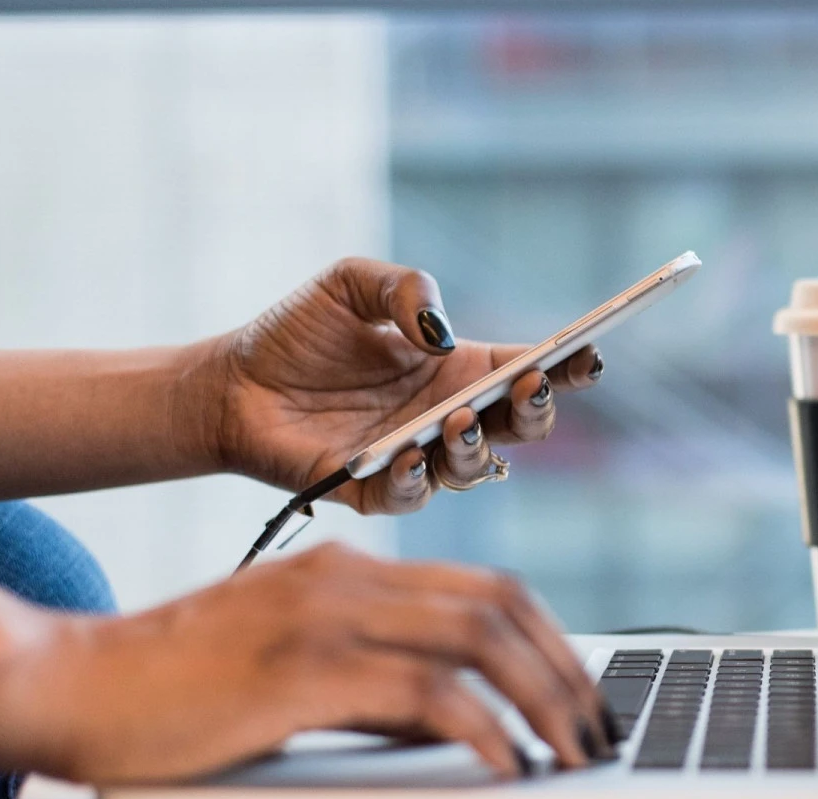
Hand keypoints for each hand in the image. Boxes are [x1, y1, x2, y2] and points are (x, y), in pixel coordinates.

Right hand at [17, 543, 612, 783]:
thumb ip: (375, 682)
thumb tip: (456, 721)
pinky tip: (506, 762)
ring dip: (542, 699)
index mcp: (350, 569)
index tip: (582, 692)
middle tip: (596, 729)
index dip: (551, 638)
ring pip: (479, 639)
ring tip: (571, 751)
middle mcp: (348, 578)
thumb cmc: (177, 689)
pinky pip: (425, 693)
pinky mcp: (302, 669)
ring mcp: (325, 616)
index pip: (487, 587)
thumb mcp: (295, 669)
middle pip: (500, 605)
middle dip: (566, 670)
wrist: (71, 684)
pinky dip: (482, 728)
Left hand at [207, 257, 603, 513]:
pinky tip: (408, 453)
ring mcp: (416, 457)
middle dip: (537, 410)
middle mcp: (448, 417)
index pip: (530, 370)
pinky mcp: (373, 491)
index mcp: (459, 369)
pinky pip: (411, 496)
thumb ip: (404, 288)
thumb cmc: (297, 333)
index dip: (567, 366)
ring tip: (458, 419)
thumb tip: (441, 332)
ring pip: (476, 469)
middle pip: (521, 427)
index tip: (588, 353)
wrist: (229, 383)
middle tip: (529, 386)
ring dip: (477, 446)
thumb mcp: (351, 283)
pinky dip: (416, 479)